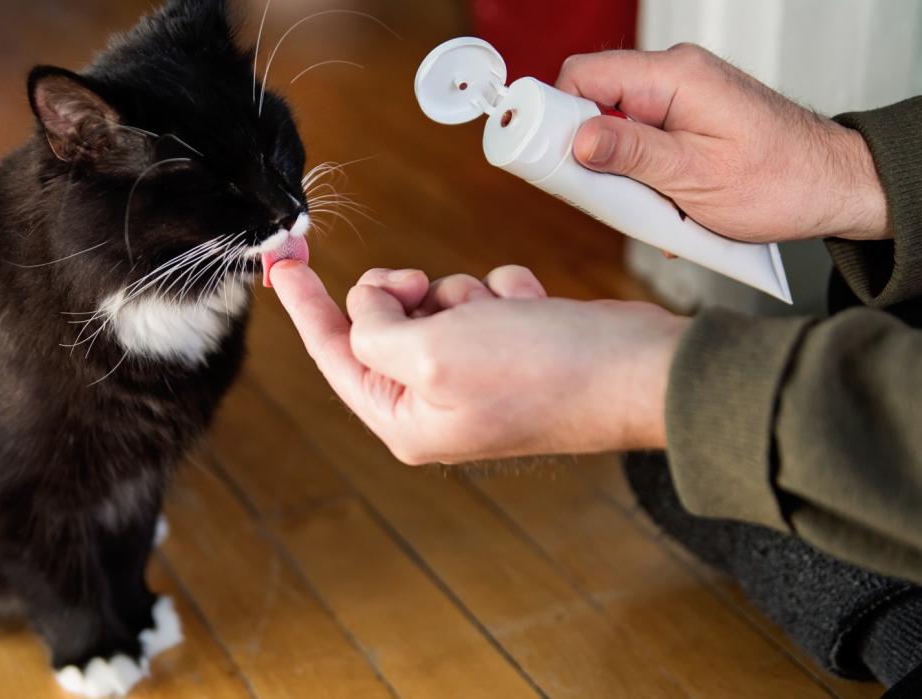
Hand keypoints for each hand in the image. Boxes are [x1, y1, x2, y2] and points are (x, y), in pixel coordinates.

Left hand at [270, 262, 688, 464]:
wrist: (639, 370)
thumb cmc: (542, 371)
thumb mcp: (432, 351)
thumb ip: (375, 329)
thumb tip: (369, 306)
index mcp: (406, 421)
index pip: (334, 355)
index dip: (306, 306)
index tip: (282, 263)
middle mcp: (436, 405)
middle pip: (384, 325)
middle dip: (406, 295)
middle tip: (421, 283)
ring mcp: (476, 379)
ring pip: (434, 304)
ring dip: (464, 292)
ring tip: (504, 315)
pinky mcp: (513, 351)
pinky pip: (482, 299)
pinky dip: (506, 293)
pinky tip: (536, 313)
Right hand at [557, 43, 888, 241]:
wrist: (834, 187)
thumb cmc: (782, 181)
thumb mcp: (695, 178)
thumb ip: (632, 156)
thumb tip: (577, 139)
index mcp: (674, 77)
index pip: (584, 75)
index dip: (555, 114)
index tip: (544, 154)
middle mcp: (675, 76)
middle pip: (593, 100)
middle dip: (584, 151)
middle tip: (594, 192)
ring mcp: (681, 96)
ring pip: (614, 125)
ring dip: (615, 170)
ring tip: (640, 205)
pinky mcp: (687, 119)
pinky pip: (641, 139)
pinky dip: (639, 173)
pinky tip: (659, 203)